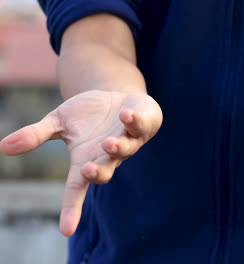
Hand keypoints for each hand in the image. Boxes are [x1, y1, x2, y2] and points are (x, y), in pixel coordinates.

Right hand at [0, 90, 162, 235]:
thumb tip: (3, 147)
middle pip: (104, 173)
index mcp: (86, 160)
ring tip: (108, 144)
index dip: (71, 208)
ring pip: (125, 150)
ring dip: (117, 149)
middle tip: (89, 171)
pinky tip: (126, 114)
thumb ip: (36, 135)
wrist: (118, 99)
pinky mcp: (142, 126)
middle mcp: (108, 156)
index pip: (76, 189)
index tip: (66, 230)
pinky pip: (139, 126)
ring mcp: (128, 142)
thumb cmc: (89, 114)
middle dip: (98, 173)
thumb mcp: (59, 122)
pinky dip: (133, 122)